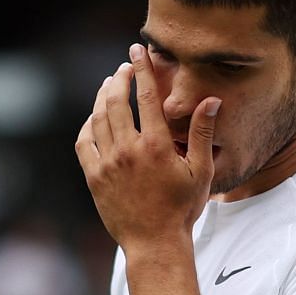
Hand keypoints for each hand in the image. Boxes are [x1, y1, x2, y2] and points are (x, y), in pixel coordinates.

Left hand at [75, 44, 219, 251]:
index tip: (137, 51)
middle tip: (123, 68)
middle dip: (120, 78)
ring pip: (98, 118)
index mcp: (156, 145)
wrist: (154, 243)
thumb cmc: (182, 209)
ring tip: (110, 85)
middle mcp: (128, 150)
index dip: (141, 69)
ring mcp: (108, 163)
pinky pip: (84, 142)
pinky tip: (94, 118)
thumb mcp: (201, 171)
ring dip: (103, 97)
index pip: (146, 96)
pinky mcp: (94, 177)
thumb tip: (211, 99)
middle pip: (117, 101)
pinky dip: (88, 124)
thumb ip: (202, 133)